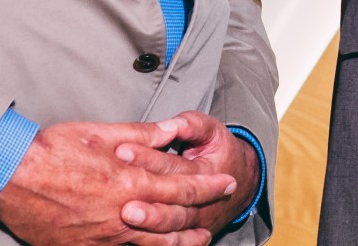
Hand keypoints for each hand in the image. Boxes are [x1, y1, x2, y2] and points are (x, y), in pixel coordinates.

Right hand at [0, 120, 236, 244]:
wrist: (10, 179)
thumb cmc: (52, 149)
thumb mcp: (100, 133)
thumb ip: (141, 134)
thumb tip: (173, 130)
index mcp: (130, 180)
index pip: (182, 185)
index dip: (209, 184)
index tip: (228, 180)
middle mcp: (123, 213)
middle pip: (174, 217)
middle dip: (202, 211)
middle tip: (222, 206)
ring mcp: (104, 236)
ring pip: (154, 244)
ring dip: (181, 241)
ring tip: (200, 238)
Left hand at [117, 111, 261, 236]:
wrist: (241, 184)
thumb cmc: (221, 153)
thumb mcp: (213, 131)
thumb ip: (194, 125)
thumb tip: (174, 124)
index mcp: (207, 171)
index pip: (173, 165)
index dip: (147, 156)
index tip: (122, 149)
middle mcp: (203, 200)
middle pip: (171, 197)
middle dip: (143, 191)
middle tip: (117, 182)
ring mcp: (196, 222)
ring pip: (172, 225)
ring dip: (149, 219)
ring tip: (125, 212)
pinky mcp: (187, 236)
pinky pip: (170, 243)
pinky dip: (153, 240)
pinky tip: (131, 237)